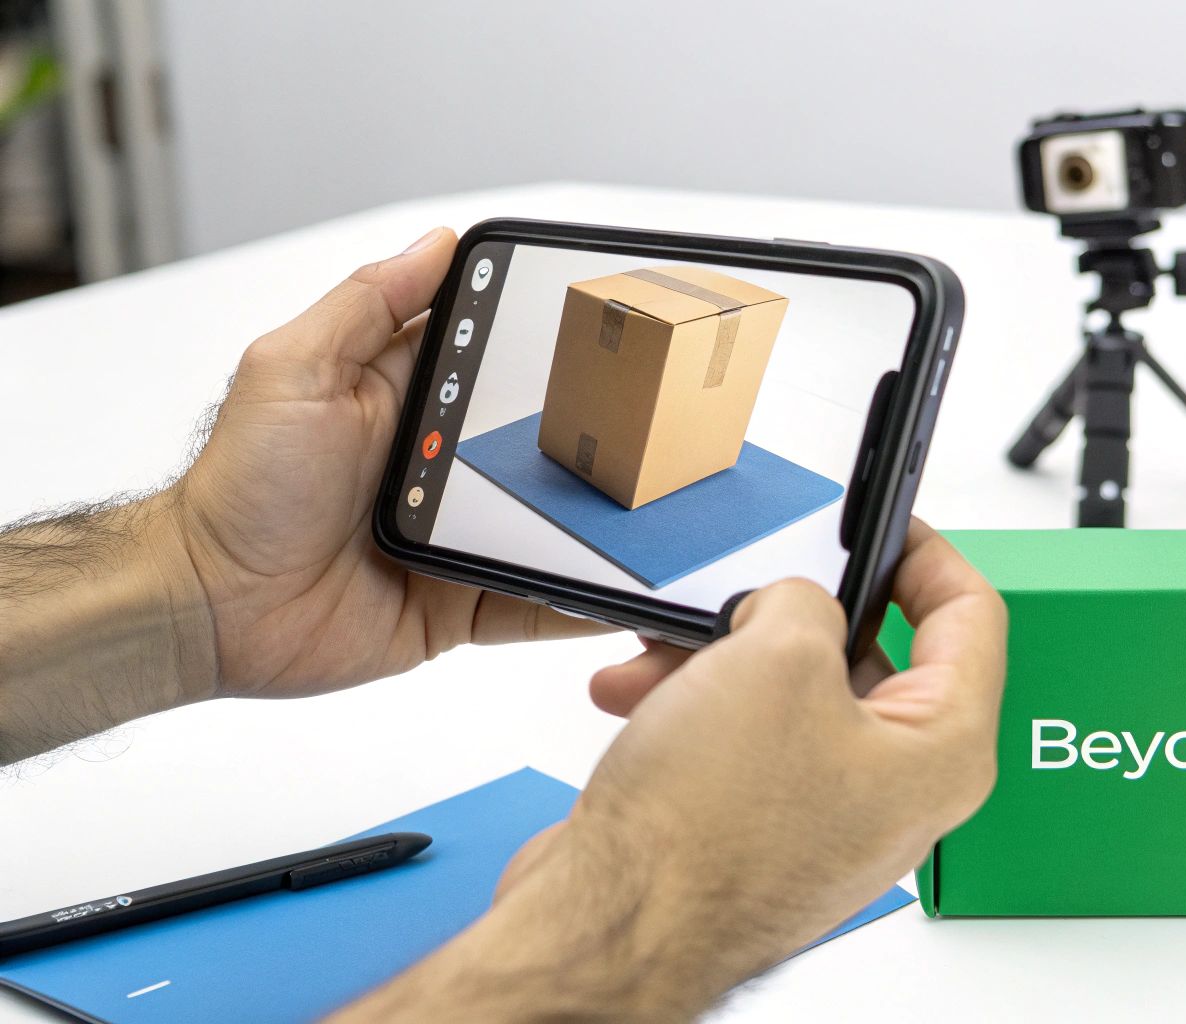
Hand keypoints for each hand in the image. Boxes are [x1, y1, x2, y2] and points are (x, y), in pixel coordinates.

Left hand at [171, 228, 604, 697]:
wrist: (213, 608)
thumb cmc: (240, 487)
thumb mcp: (292, 370)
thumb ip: (365, 306)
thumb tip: (436, 242)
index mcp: (405, 397)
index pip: (489, 356)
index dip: (540, 343)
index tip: (599, 332)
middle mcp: (439, 464)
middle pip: (535, 443)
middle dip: (585, 439)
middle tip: (645, 432)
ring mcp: (457, 535)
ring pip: (548, 524)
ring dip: (591, 522)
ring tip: (651, 515)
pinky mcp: (461, 601)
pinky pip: (534, 604)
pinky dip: (577, 603)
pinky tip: (619, 596)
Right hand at [335, 521, 1006, 1021]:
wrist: (615, 927)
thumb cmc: (707, 833)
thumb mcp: (776, 655)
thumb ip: (806, 600)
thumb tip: (795, 603)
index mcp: (942, 752)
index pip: (973, 619)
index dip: (930, 555)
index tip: (894, 525)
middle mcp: (899, 792)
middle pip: (875, 658)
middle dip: (796, 615)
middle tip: (758, 592)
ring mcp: (835, 816)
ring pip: (798, 698)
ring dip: (729, 661)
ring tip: (673, 653)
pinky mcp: (770, 833)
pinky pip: (753, 742)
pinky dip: (702, 708)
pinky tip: (645, 696)